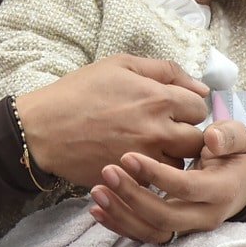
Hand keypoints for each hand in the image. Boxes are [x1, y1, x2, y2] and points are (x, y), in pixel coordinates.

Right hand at [15, 54, 208, 188]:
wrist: (45, 127)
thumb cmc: (80, 91)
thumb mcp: (121, 65)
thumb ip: (166, 71)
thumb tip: (200, 87)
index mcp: (158, 98)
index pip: (199, 108)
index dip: (188, 107)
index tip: (174, 108)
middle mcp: (158, 131)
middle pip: (197, 140)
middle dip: (187, 134)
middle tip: (167, 129)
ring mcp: (146, 160)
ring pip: (180, 164)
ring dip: (172, 156)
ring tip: (150, 145)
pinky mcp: (131, 181)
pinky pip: (156, 182)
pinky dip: (151, 173)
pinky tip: (135, 161)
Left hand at [87, 120, 245, 242]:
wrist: (239, 180)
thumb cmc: (233, 154)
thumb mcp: (239, 139)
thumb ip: (229, 136)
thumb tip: (211, 138)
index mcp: (220, 190)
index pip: (185, 188)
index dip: (156, 174)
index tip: (129, 156)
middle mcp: (204, 215)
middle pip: (165, 217)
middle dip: (133, 196)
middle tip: (107, 172)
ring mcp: (187, 225)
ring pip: (152, 231)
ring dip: (122, 213)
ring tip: (97, 190)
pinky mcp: (172, 228)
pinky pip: (143, 234)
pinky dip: (119, 224)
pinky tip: (97, 209)